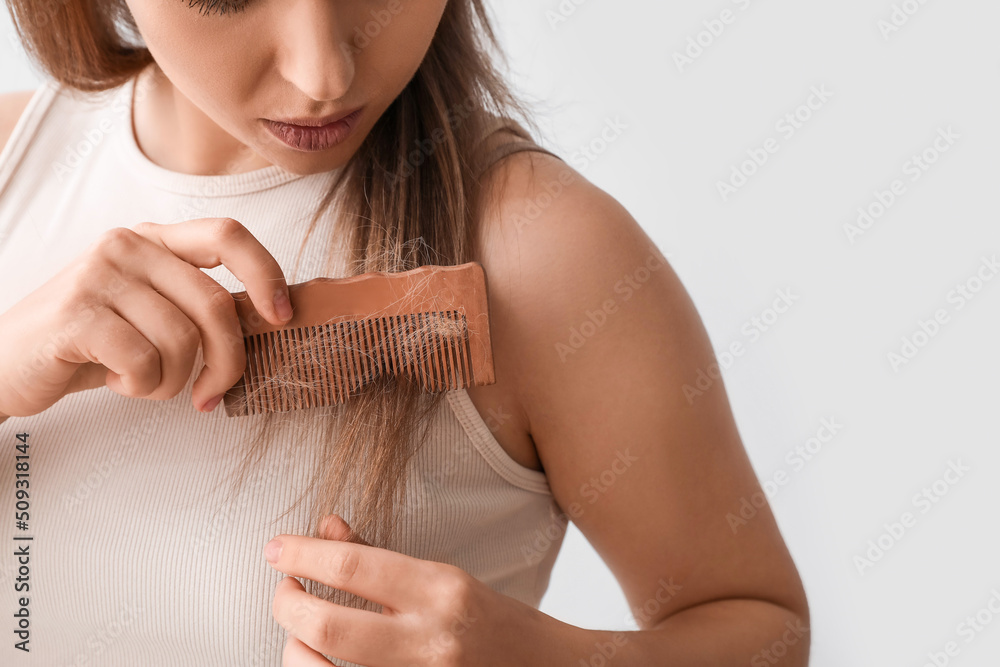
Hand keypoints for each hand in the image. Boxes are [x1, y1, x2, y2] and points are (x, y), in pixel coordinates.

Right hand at [0, 218, 291, 416]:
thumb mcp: (151, 312)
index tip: (283, 317)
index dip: (266, 274)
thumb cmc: (92, 343)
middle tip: (211, 393)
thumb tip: (270, 320)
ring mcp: (99, 274)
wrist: (8, 362)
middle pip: (216, 305)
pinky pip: (145, 362)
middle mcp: (129, 246)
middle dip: (227, 362)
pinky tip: (115, 378)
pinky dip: (140, 386)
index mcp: (155, 241)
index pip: (228, 235)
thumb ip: (199, 305)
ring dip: (172, 380)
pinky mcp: (76, 313)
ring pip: (183, 340)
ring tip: (142, 379)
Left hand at [266, 515, 565, 665]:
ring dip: (294, 646)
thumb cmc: (495, 623)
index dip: (303, 555)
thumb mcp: (444, 579)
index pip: (353, 567)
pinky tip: (317, 659)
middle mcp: (431, 639)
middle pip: (327, 624)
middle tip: (282, 589)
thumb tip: (325, 530)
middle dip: (286, 604)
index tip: (276, 549)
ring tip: (296, 629)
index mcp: (441, 590)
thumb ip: (380, 558)